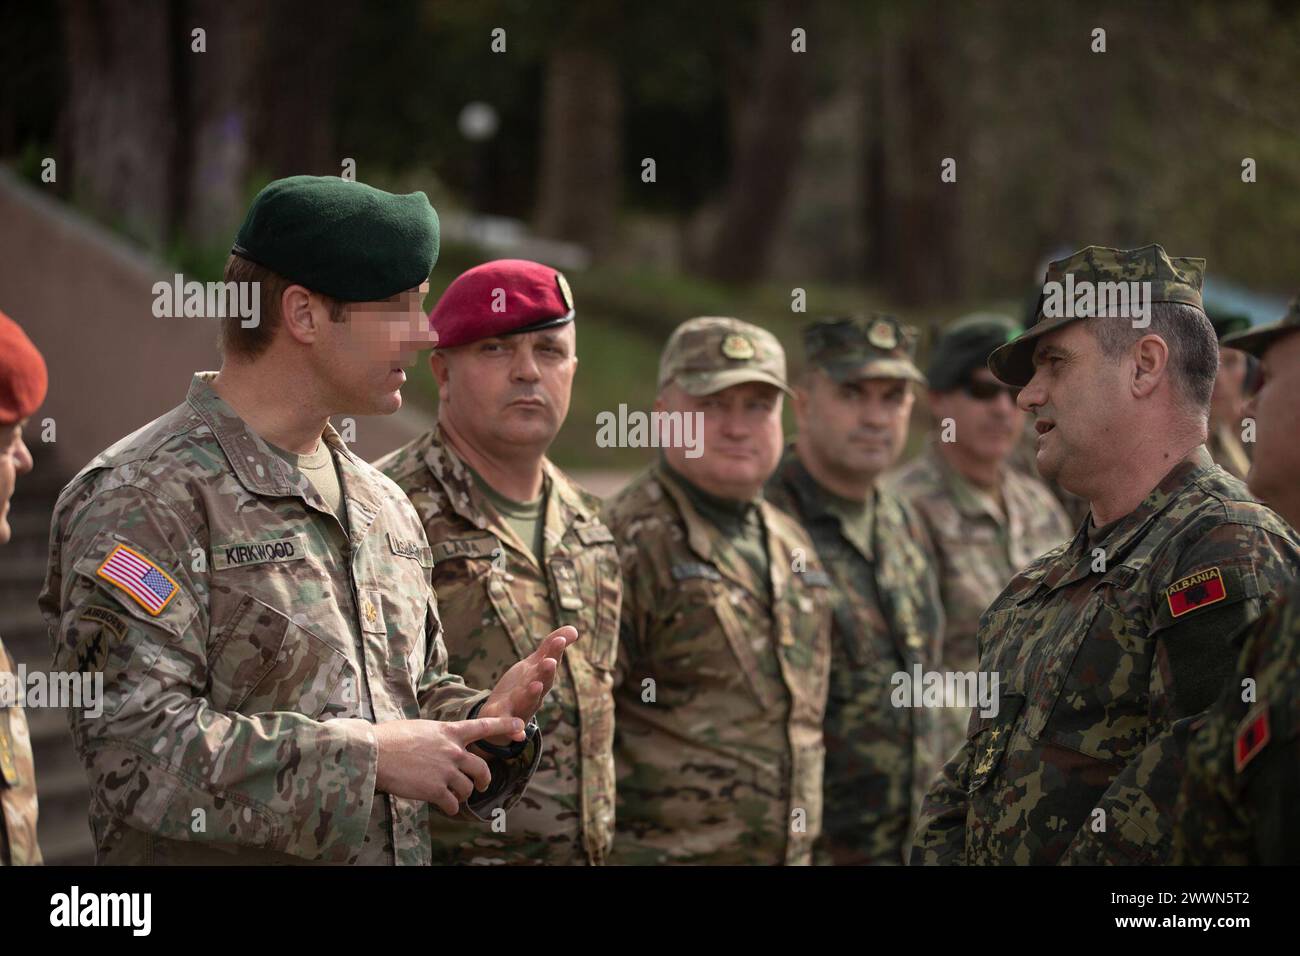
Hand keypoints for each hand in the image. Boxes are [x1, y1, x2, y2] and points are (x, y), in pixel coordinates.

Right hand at [373, 715, 523, 815]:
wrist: (375, 753)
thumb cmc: (391, 738)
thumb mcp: (421, 728)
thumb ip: (438, 738)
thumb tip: (441, 747)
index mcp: (450, 731)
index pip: (484, 726)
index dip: (506, 726)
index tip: (522, 728)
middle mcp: (453, 750)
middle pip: (482, 769)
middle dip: (484, 780)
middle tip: (480, 786)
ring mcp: (446, 770)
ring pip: (468, 788)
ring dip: (462, 795)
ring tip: (452, 796)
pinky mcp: (436, 790)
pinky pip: (453, 804)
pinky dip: (451, 807)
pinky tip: (444, 806)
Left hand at [478, 625, 577, 744]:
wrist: (498, 716)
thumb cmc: (520, 688)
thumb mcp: (533, 665)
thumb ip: (550, 647)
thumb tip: (574, 629)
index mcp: (540, 679)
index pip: (549, 664)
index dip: (555, 652)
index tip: (560, 639)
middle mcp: (534, 695)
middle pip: (542, 683)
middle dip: (546, 673)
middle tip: (550, 661)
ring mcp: (519, 708)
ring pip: (528, 702)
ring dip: (532, 695)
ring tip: (536, 685)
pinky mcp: (502, 721)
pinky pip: (509, 728)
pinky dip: (515, 732)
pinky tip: (519, 734)